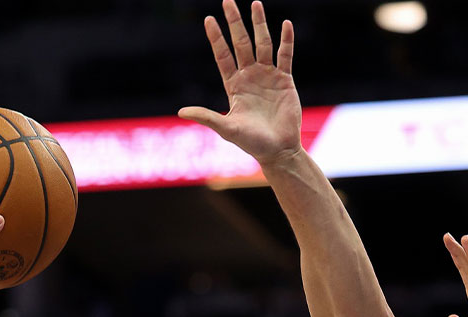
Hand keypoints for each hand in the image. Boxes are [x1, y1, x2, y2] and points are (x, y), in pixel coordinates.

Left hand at [178, 0, 300, 164]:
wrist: (279, 150)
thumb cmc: (252, 143)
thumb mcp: (227, 128)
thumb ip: (207, 117)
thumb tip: (181, 112)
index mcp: (234, 85)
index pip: (223, 55)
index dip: (216, 38)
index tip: (208, 19)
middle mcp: (249, 76)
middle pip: (240, 43)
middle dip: (235, 22)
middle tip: (227, 1)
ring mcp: (268, 76)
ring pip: (262, 44)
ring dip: (259, 24)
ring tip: (255, 3)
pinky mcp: (285, 80)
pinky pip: (285, 56)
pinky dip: (286, 41)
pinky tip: (285, 24)